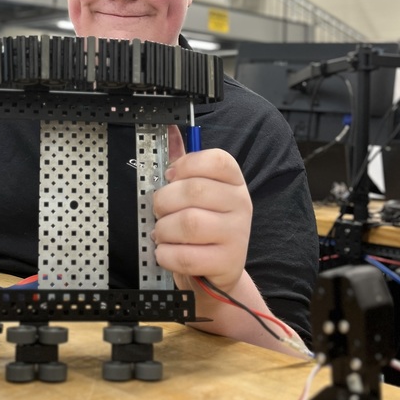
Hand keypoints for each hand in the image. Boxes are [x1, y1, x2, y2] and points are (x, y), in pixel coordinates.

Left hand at [151, 126, 251, 294]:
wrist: (215, 270)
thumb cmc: (201, 224)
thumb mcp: (195, 191)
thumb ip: (182, 162)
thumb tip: (171, 128)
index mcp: (233, 181)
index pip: (217, 160)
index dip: (186, 165)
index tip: (170, 176)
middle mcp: (241, 204)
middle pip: (194, 191)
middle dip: (164, 201)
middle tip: (159, 210)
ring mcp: (238, 234)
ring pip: (189, 223)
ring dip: (164, 229)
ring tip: (162, 233)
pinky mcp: (229, 262)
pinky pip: (187, 255)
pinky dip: (167, 254)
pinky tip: (167, 251)